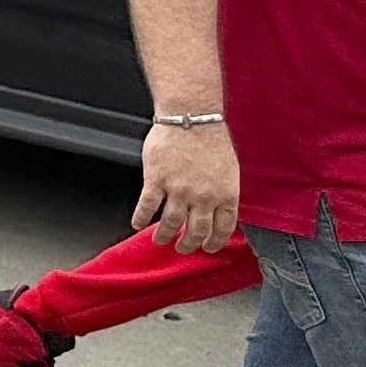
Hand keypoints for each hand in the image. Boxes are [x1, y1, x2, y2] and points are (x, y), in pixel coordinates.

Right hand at [134, 117, 240, 254]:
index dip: (214, 242)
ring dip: (164, 236)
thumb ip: (222, 192)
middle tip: (182, 248)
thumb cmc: (211, 139)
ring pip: (171, 224)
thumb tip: (216, 209)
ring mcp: (178, 190)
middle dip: (188, 244)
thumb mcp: (229, 170)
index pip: (223, 228)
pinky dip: (141, 218)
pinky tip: (136, 224)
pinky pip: (147, 206)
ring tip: (159, 240)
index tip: (208, 248)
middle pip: (196, 231)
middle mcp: (203, 197)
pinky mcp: (156, 181)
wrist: (191, 118)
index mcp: (225, 195)